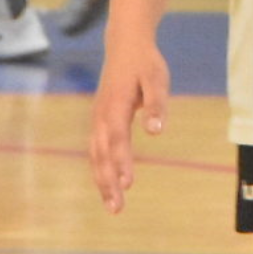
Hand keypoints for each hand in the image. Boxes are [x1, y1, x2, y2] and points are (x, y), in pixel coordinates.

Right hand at [89, 37, 170, 213]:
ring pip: (96, 155)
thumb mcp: (156, 78)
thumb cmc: (145, 62)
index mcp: (115, 105)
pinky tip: (108, 185)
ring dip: (102, 181)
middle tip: (117, 209)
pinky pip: (95, 150)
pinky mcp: (98, 121)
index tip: (127, 184)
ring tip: (113, 206)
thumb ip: (156, 104)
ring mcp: (97, 118)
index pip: (117, 138)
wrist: (125, 44)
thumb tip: (156, 130)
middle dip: (108, 182)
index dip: (121, 162)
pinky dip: (99, 169)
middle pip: (102, 154)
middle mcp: (101, 115)